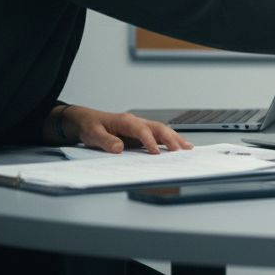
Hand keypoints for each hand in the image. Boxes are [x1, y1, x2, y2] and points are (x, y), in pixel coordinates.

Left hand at [56, 105, 192, 154]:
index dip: (150, 141)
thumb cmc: (90, 126)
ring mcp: (139, 126)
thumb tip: (119, 148)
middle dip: (170, 138)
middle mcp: (136, 122)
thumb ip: (106, 141)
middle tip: (180, 150)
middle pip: (158, 127)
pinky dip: (169, 140)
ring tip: (187, 147)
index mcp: (125, 121)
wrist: (86, 120)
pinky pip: (158, 135)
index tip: (156, 153)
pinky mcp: (140, 133)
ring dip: (174, 138)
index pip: (142, 130)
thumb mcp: (92, 134)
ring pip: (161, 130)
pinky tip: (177, 146)